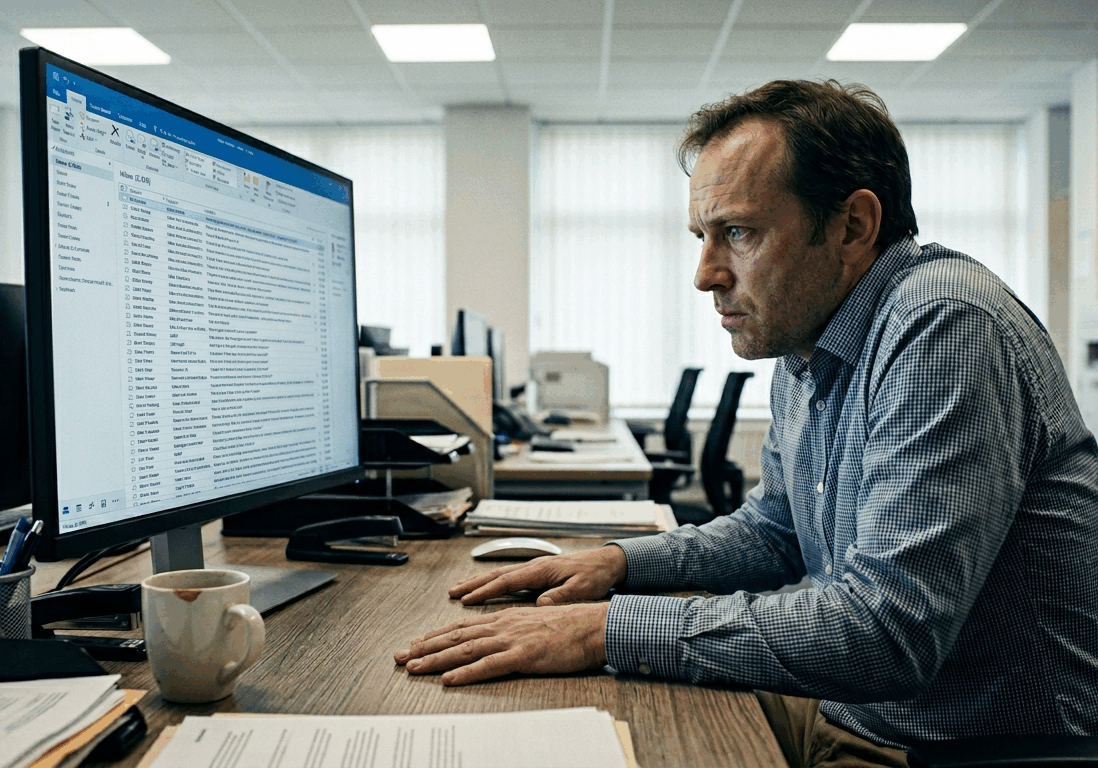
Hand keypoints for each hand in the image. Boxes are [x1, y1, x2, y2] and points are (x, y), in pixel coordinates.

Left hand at [394, 602, 608, 684]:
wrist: (595, 626)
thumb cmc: (571, 628)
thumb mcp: (536, 625)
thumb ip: (515, 631)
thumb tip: (498, 641)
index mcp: (506, 618)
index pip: (462, 627)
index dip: (436, 636)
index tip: (415, 643)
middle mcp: (503, 625)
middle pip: (456, 637)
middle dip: (425, 647)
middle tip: (401, 656)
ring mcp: (512, 640)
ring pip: (465, 650)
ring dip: (436, 660)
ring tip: (414, 668)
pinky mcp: (523, 656)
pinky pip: (489, 666)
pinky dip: (466, 673)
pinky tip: (450, 680)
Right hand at [451, 545, 626, 605]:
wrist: (608, 563)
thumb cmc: (596, 575)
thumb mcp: (582, 588)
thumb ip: (560, 596)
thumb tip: (540, 605)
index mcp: (541, 570)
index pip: (506, 581)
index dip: (485, 591)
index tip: (466, 600)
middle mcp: (533, 567)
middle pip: (496, 576)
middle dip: (472, 585)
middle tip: (452, 593)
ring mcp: (534, 569)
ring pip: (499, 576)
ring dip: (478, 583)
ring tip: (459, 590)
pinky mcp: (538, 574)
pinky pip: (509, 579)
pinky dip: (492, 584)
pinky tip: (485, 590)